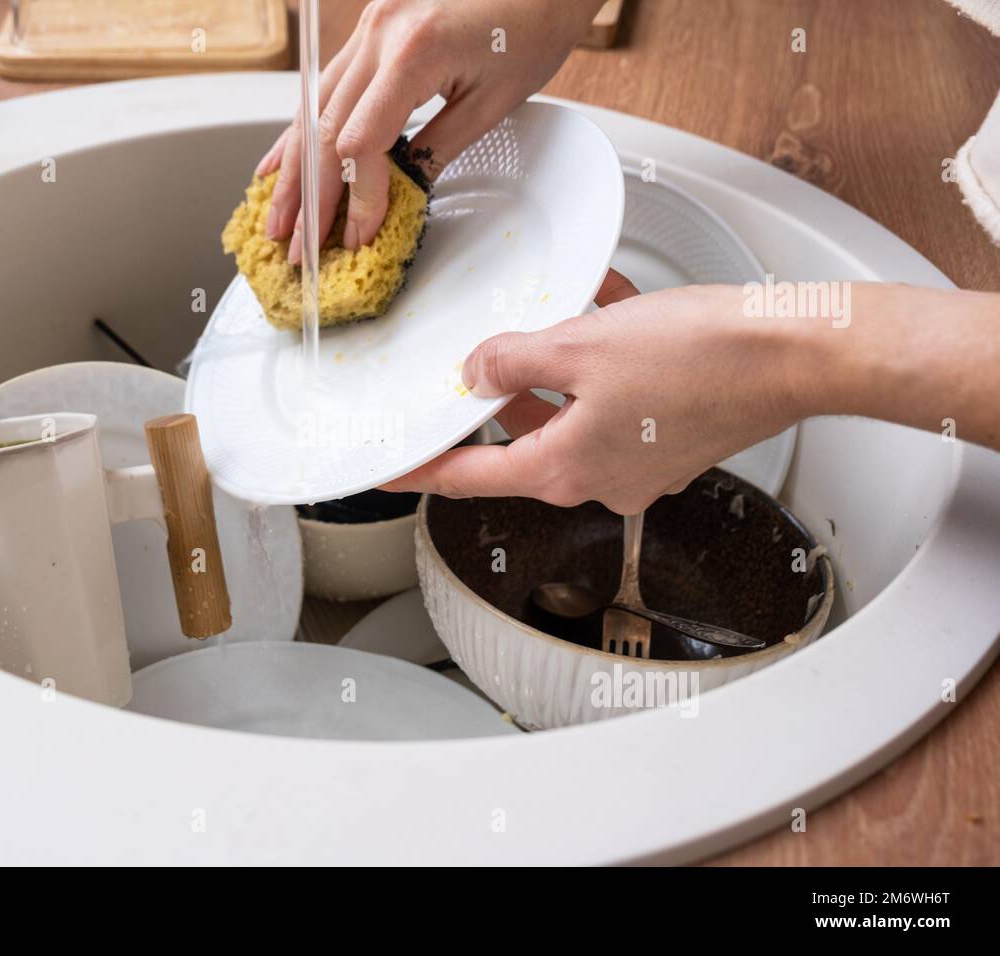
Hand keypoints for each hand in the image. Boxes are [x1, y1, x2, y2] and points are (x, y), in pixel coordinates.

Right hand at [258, 0, 601, 262]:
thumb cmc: (532, 25)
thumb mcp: (492, 102)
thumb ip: (438, 148)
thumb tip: (399, 191)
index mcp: (413, 51)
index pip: (362, 143)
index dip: (357, 198)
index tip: (358, 236)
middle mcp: (379, 33)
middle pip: (324, 129)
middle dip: (308, 198)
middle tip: (297, 249)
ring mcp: (369, 26)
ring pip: (313, 108)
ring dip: (293, 171)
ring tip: (276, 219)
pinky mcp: (370, 28)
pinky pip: (325, 85)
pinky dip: (302, 129)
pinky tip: (279, 163)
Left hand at [383, 272, 813, 513]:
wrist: (792, 355)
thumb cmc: (703, 360)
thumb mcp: (581, 346)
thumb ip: (513, 359)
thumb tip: (478, 370)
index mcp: (566, 469)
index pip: (470, 477)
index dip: (422, 471)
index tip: (392, 471)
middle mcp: (601, 477)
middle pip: (523, 439)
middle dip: (504, 392)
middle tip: (484, 361)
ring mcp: (638, 461)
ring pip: (570, 410)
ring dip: (558, 366)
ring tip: (558, 317)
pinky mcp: (668, 436)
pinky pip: (614, 398)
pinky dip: (604, 359)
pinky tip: (608, 309)